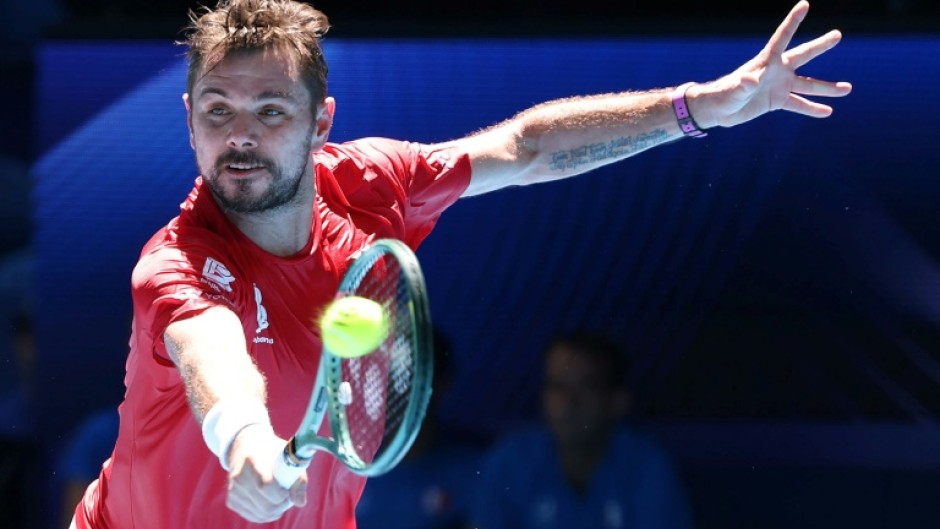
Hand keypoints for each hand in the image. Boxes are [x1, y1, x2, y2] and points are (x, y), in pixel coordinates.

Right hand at [225, 424, 307, 522]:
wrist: (246, 448)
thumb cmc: (271, 453)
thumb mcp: (288, 457)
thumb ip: (298, 479)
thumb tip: (300, 502)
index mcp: (253, 461)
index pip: (266, 486)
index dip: (282, 494)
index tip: (288, 490)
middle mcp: (239, 477)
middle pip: (265, 505)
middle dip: (282, 505)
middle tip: (287, 496)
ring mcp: (234, 490)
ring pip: (261, 514)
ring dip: (276, 510)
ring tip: (280, 497)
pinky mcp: (232, 501)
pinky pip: (254, 516)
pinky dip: (266, 514)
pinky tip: (270, 502)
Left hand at [688, 1, 851, 128]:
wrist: (717, 110)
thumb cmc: (722, 96)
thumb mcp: (734, 90)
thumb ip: (743, 85)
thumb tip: (750, 80)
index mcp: (766, 62)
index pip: (783, 37)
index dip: (793, 21)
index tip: (804, 4)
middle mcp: (777, 70)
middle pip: (803, 55)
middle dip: (820, 45)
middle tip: (837, 35)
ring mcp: (779, 85)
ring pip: (808, 85)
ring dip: (827, 88)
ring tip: (848, 89)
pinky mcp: (777, 101)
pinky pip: (799, 104)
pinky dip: (812, 109)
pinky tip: (827, 112)